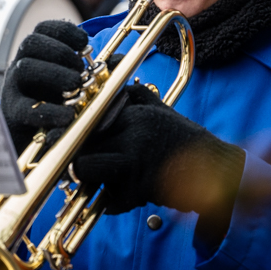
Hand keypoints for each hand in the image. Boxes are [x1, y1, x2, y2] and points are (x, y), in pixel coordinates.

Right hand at [1, 20, 89, 153]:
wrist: (33, 143)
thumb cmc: (56, 105)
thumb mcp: (73, 84)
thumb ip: (94, 71)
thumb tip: (120, 60)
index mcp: (36, 54)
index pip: (43, 29)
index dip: (63, 30)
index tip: (84, 42)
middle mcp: (21, 64)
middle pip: (31, 43)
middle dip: (60, 52)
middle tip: (80, 69)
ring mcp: (13, 87)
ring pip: (25, 68)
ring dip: (55, 74)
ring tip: (75, 86)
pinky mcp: (13, 112)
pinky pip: (26, 108)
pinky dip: (48, 111)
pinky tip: (67, 115)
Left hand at [73, 84, 244, 237]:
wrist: (214, 169)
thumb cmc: (180, 137)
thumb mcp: (157, 107)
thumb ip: (129, 91)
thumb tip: (103, 69)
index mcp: (135, 116)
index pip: (88, 120)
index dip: (69, 129)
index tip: (56, 135)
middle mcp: (134, 137)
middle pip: (81, 144)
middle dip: (72, 153)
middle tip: (70, 160)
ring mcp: (137, 165)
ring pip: (87, 169)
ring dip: (85, 176)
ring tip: (90, 176)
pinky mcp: (142, 191)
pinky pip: (110, 198)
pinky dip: (111, 200)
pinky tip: (121, 191)